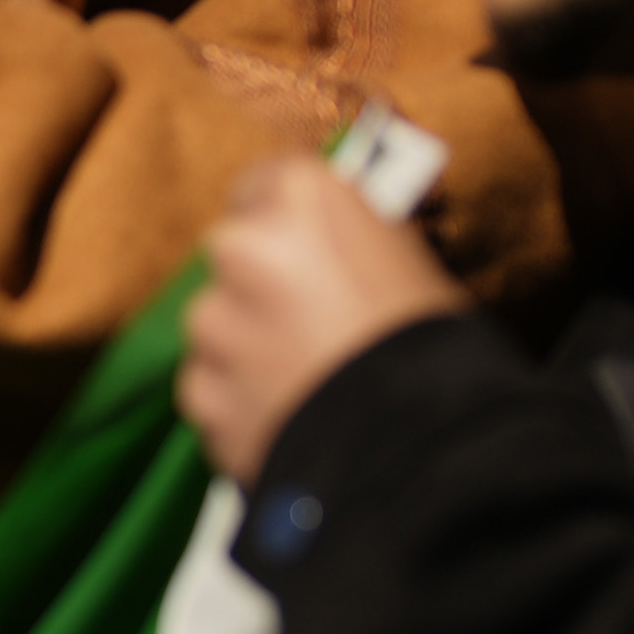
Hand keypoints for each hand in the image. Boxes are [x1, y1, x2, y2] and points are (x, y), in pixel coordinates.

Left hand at [177, 154, 464, 479]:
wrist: (419, 450)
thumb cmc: (434, 348)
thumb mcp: (412, 265)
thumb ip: (354, 243)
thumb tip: (336, 246)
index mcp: (302, 198)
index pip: (270, 183)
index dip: (289, 218)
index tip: (305, 242)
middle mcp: (242, 247)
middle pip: (237, 252)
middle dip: (264, 281)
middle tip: (312, 319)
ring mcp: (213, 322)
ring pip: (218, 324)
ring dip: (247, 345)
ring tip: (307, 380)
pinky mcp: (200, 391)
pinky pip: (213, 386)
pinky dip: (239, 400)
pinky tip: (289, 416)